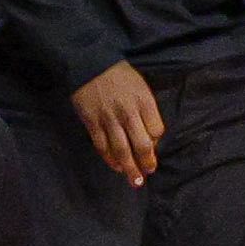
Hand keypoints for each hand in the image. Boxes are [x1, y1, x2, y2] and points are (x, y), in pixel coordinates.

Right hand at [70, 59, 163, 183]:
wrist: (88, 64)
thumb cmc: (118, 76)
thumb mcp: (140, 87)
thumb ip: (146, 110)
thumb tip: (148, 136)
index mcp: (144, 102)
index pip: (156, 131)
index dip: (156, 143)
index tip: (152, 148)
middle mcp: (128, 112)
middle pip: (141, 144)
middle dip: (146, 163)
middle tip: (147, 175)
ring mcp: (108, 118)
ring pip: (121, 149)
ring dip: (129, 168)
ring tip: (134, 181)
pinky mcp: (91, 122)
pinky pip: (102, 145)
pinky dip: (109, 158)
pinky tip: (115, 166)